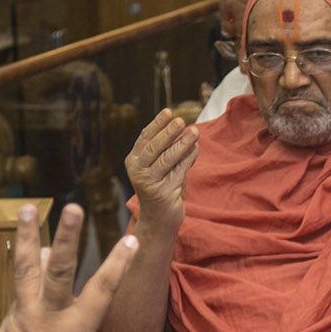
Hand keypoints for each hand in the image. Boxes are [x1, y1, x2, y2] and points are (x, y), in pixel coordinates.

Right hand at [125, 110, 198, 237]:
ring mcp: (148, 182)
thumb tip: (188, 132)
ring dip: (182, 143)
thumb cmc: (163, 189)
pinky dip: (188, 158)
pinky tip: (196, 148)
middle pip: (154, 147)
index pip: (144, 138)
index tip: (169, 112)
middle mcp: (137, 171)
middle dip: (168, 132)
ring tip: (194, 131)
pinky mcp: (162, 192)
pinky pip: (178, 171)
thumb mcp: (164, 168)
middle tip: (181, 120)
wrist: (160, 219)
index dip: (157, 124)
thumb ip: (171, 152)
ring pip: (167, 158)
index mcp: (133, 161)